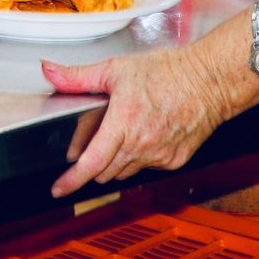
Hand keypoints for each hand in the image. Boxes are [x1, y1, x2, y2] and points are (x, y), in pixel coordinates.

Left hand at [43, 49, 227, 198]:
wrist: (210, 80)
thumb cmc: (167, 71)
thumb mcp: (116, 68)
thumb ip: (78, 76)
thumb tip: (49, 71)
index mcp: (124, 122)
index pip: (91, 163)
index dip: (71, 180)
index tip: (58, 189)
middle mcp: (141, 144)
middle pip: (105, 171)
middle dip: (92, 162)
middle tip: (93, 140)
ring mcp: (159, 156)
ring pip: (124, 171)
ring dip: (115, 160)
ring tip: (122, 132)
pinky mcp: (174, 161)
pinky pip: (147, 167)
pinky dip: (139, 157)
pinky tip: (144, 134)